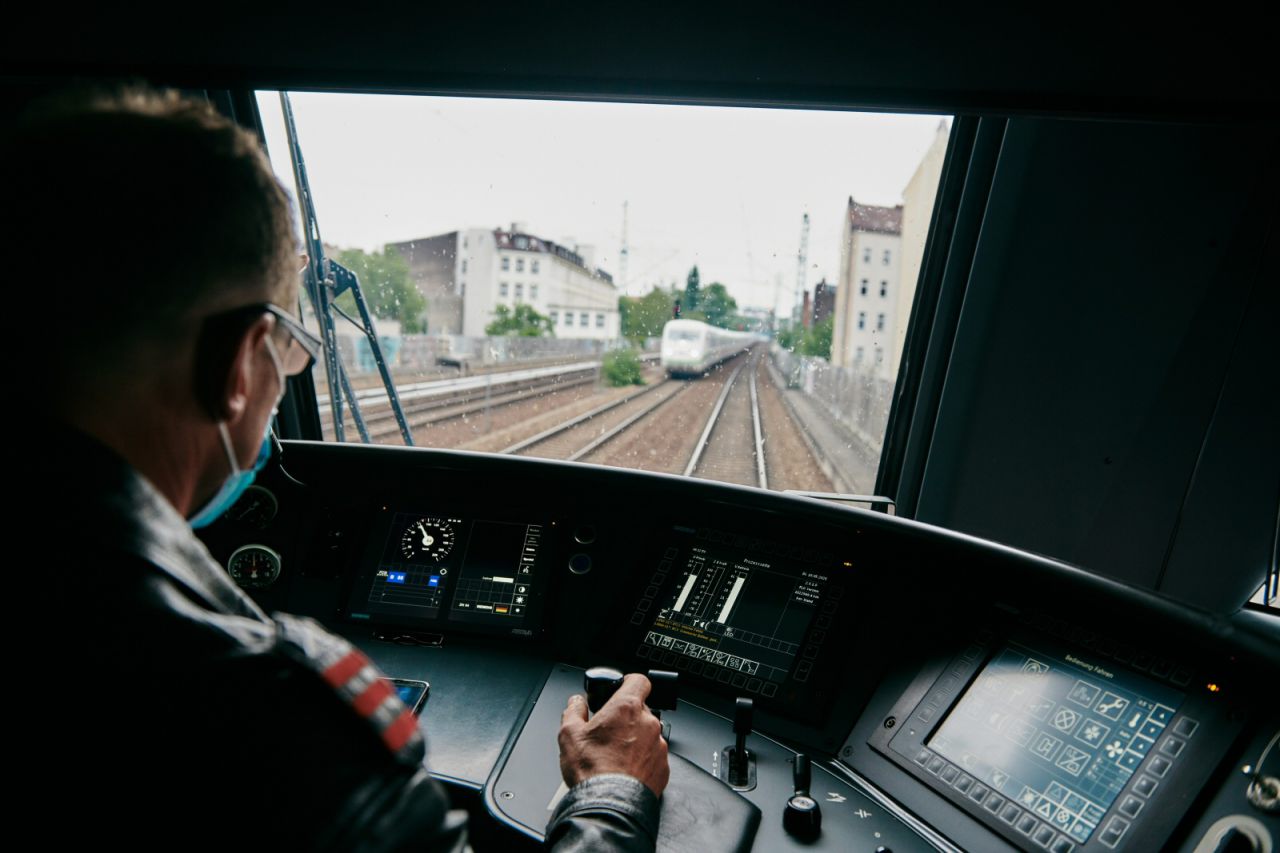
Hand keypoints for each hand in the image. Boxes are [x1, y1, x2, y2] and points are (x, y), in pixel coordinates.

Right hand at [558, 673, 669, 796]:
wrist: (610, 804)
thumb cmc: (592, 770)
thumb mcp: (569, 734)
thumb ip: (574, 710)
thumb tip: (576, 702)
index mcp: (627, 708)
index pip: (639, 680)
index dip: (629, 682)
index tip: (621, 688)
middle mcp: (648, 723)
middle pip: (641, 709)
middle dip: (626, 717)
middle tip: (609, 731)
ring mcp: (659, 746)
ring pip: (648, 734)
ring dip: (635, 739)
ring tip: (615, 755)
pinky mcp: (663, 768)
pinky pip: (653, 756)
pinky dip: (642, 760)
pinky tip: (625, 770)